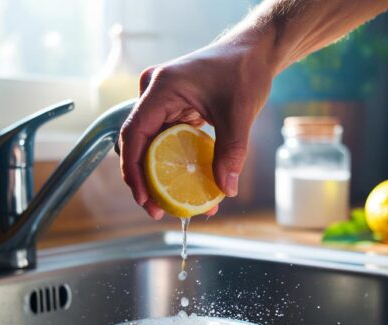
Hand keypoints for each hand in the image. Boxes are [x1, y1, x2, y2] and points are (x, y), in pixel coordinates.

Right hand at [119, 39, 273, 218]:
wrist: (254, 51)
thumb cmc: (245, 71)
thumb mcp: (240, 113)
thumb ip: (231, 152)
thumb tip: (225, 190)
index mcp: (162, 88)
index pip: (134, 133)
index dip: (134, 169)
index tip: (144, 198)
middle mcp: (154, 92)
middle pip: (139, 143)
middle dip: (146, 179)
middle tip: (157, 210)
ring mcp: (161, 100)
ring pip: (151, 144)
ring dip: (160, 173)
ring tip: (172, 204)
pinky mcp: (172, 107)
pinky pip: (165, 139)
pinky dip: (174, 161)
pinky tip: (187, 183)